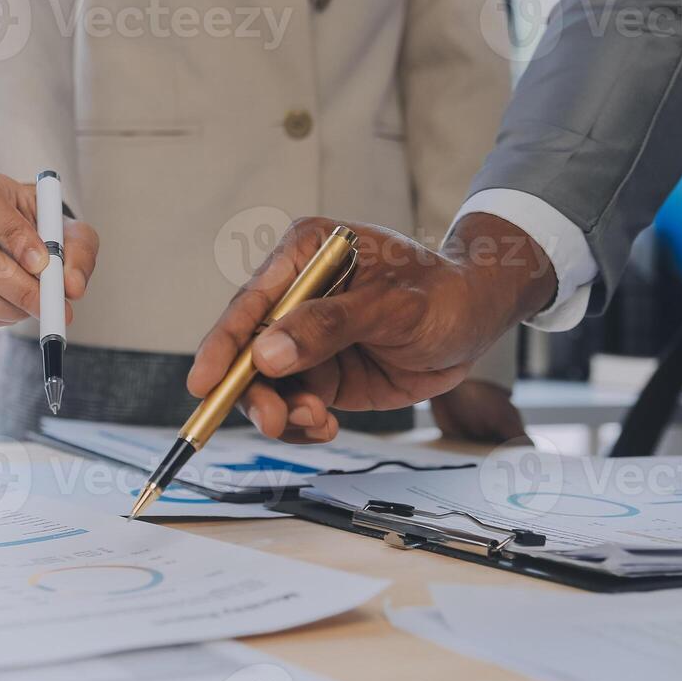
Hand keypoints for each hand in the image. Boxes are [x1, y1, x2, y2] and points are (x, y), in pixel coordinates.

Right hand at [0, 171, 98, 327]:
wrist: (31, 240)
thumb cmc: (46, 228)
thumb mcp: (71, 230)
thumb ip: (78, 252)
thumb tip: (72, 287)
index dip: (12, 234)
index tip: (42, 261)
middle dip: (19, 285)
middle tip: (52, 301)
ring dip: (12, 306)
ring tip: (40, 303)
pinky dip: (5, 316)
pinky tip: (23, 305)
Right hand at [187, 214, 555, 441]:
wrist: (477, 320)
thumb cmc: (442, 294)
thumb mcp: (392, 308)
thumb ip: (329, 327)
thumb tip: (267, 355)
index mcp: (303, 255)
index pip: (250, 302)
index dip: (223, 343)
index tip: (204, 382)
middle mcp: (294, 295)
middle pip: (247, 348)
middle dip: (254, 390)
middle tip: (275, 420)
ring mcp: (303, 337)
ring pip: (266, 384)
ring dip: (282, 412)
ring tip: (316, 422)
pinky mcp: (319, 371)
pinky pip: (291, 404)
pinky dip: (300, 423)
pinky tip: (323, 425)